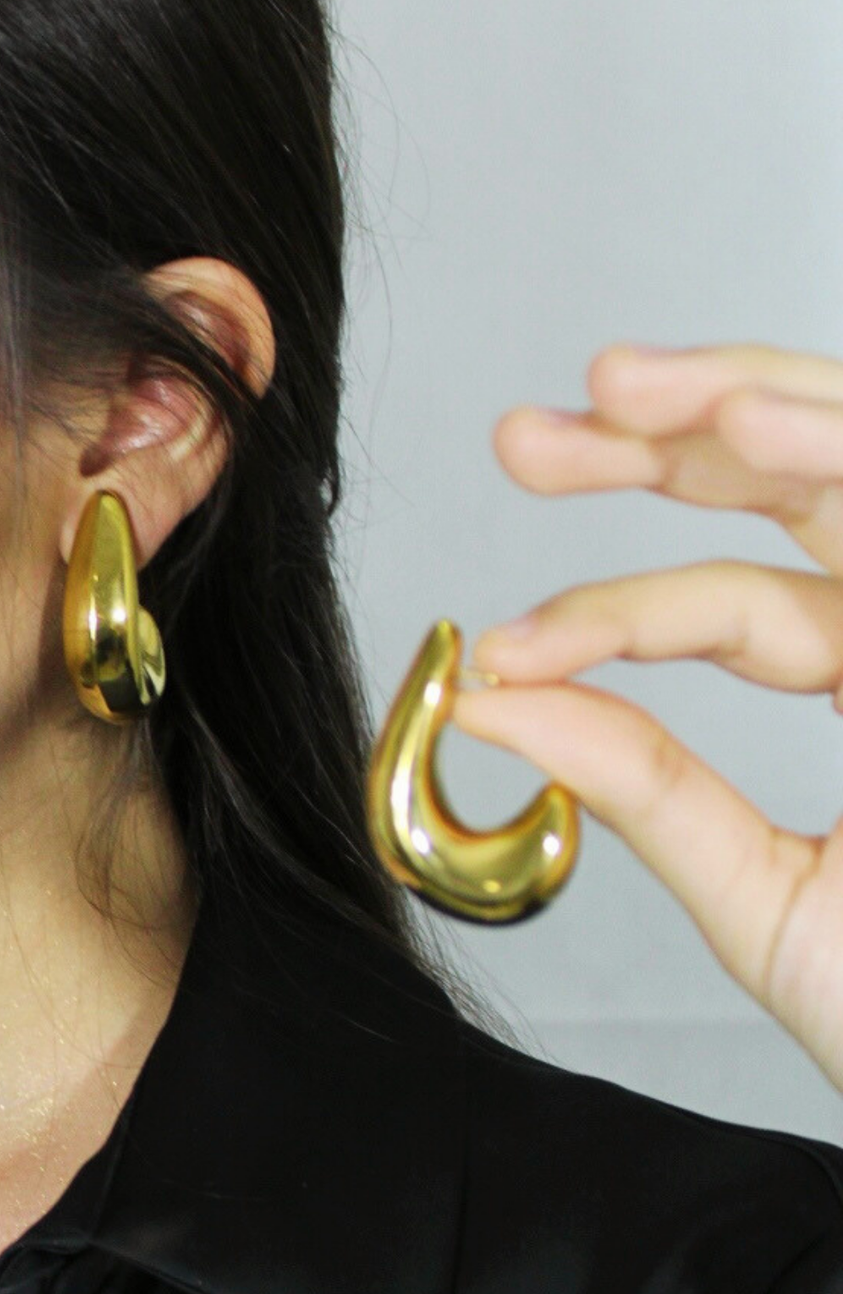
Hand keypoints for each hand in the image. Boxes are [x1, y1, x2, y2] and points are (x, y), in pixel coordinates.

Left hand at [449, 342, 842, 1091]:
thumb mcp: (778, 906)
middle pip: (809, 480)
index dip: (610, 614)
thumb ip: (648, 793)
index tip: (501, 655)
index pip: (735, 604)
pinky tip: (759, 421)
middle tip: (531, 434)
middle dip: (671, 433)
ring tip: (630, 387)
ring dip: (770, 404)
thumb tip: (485, 700)